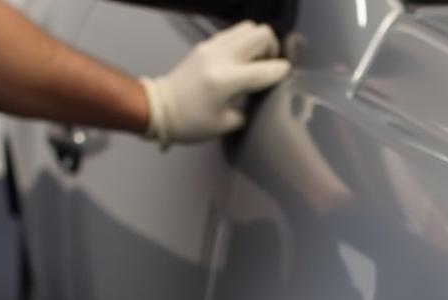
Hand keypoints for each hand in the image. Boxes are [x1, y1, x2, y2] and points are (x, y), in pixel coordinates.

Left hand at [141, 20, 289, 147]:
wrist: (160, 107)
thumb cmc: (192, 123)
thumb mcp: (226, 124)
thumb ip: (248, 107)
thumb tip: (260, 97)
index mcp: (226, 80)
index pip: (265, 69)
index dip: (281, 72)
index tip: (287, 77)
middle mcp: (220, 57)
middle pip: (260, 34)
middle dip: (272, 49)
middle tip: (268, 67)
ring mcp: (212, 46)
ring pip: (248, 28)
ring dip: (258, 42)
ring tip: (255, 62)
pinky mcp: (206, 44)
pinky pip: (233, 33)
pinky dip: (244, 42)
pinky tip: (241, 61)